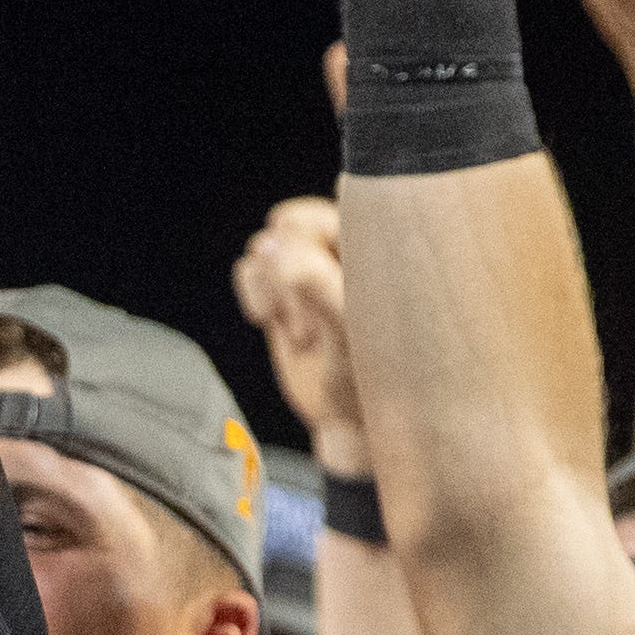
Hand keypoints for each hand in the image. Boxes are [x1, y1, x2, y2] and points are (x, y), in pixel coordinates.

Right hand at [231, 193, 364, 462]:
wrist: (355, 428)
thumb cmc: (373, 383)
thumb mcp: (350, 336)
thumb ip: (317, 285)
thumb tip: (269, 242)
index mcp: (384, 244)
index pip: (347, 207)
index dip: (327, 259)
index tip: (343, 308)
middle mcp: (350, 245)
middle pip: (296, 222)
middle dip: (294, 278)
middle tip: (312, 333)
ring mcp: (313, 264)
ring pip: (270, 243)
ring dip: (276, 292)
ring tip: (303, 338)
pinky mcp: (284, 286)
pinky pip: (251, 265)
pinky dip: (256, 293)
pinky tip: (272, 323)